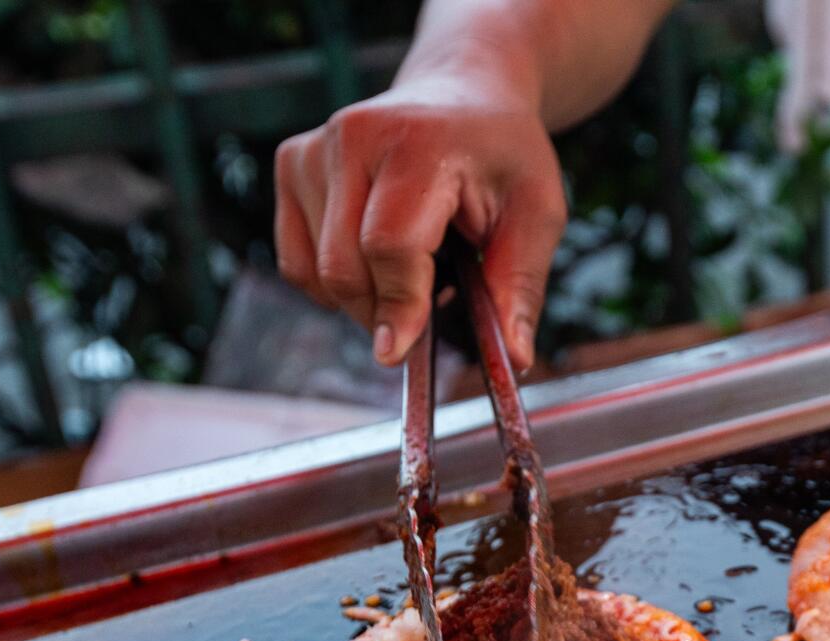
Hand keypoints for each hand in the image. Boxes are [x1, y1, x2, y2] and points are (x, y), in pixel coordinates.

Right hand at [274, 72, 565, 370]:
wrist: (463, 93)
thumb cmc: (503, 156)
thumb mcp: (537, 213)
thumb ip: (521, 285)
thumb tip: (514, 358)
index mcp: (419, 144)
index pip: (389, 244)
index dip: (398, 306)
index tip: (399, 354)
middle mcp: (353, 137)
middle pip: (345, 267)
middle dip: (384, 311)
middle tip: (430, 309)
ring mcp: (314, 148)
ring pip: (317, 270)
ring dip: (363, 298)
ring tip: (413, 268)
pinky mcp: (292, 163)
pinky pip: (296, 259)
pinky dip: (332, 283)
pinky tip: (375, 260)